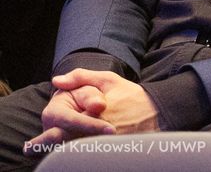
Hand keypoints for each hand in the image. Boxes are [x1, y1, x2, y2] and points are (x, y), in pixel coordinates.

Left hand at [26, 70, 159, 149]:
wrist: (159, 112)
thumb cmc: (132, 96)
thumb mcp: (109, 80)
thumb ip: (82, 77)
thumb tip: (58, 80)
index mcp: (96, 114)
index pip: (68, 127)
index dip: (46, 139)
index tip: (30, 146)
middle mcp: (100, 132)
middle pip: (69, 145)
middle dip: (49, 147)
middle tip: (30, 149)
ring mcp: (107, 143)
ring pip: (79, 151)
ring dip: (64, 151)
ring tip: (43, 150)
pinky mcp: (112, 150)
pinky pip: (91, 154)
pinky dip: (80, 153)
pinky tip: (71, 152)